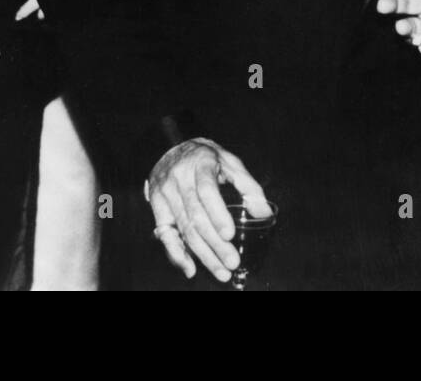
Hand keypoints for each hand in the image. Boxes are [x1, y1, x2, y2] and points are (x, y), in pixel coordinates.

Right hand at [145, 138, 268, 282]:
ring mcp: (165, 194)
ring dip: (202, 253)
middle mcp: (179, 178)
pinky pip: (166, 234)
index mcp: (200, 163)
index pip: (206, 190)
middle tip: (231, 261)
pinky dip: (177, 254)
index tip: (229, 234)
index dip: (217, 213)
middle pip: (196, 216)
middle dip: (214, 243)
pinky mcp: (157, 207)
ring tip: (221, 270)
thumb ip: (248, 186)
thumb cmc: (207, 158)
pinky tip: (190, 268)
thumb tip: (263, 213)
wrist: (172, 149)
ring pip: (184, 229)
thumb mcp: (230, 162)